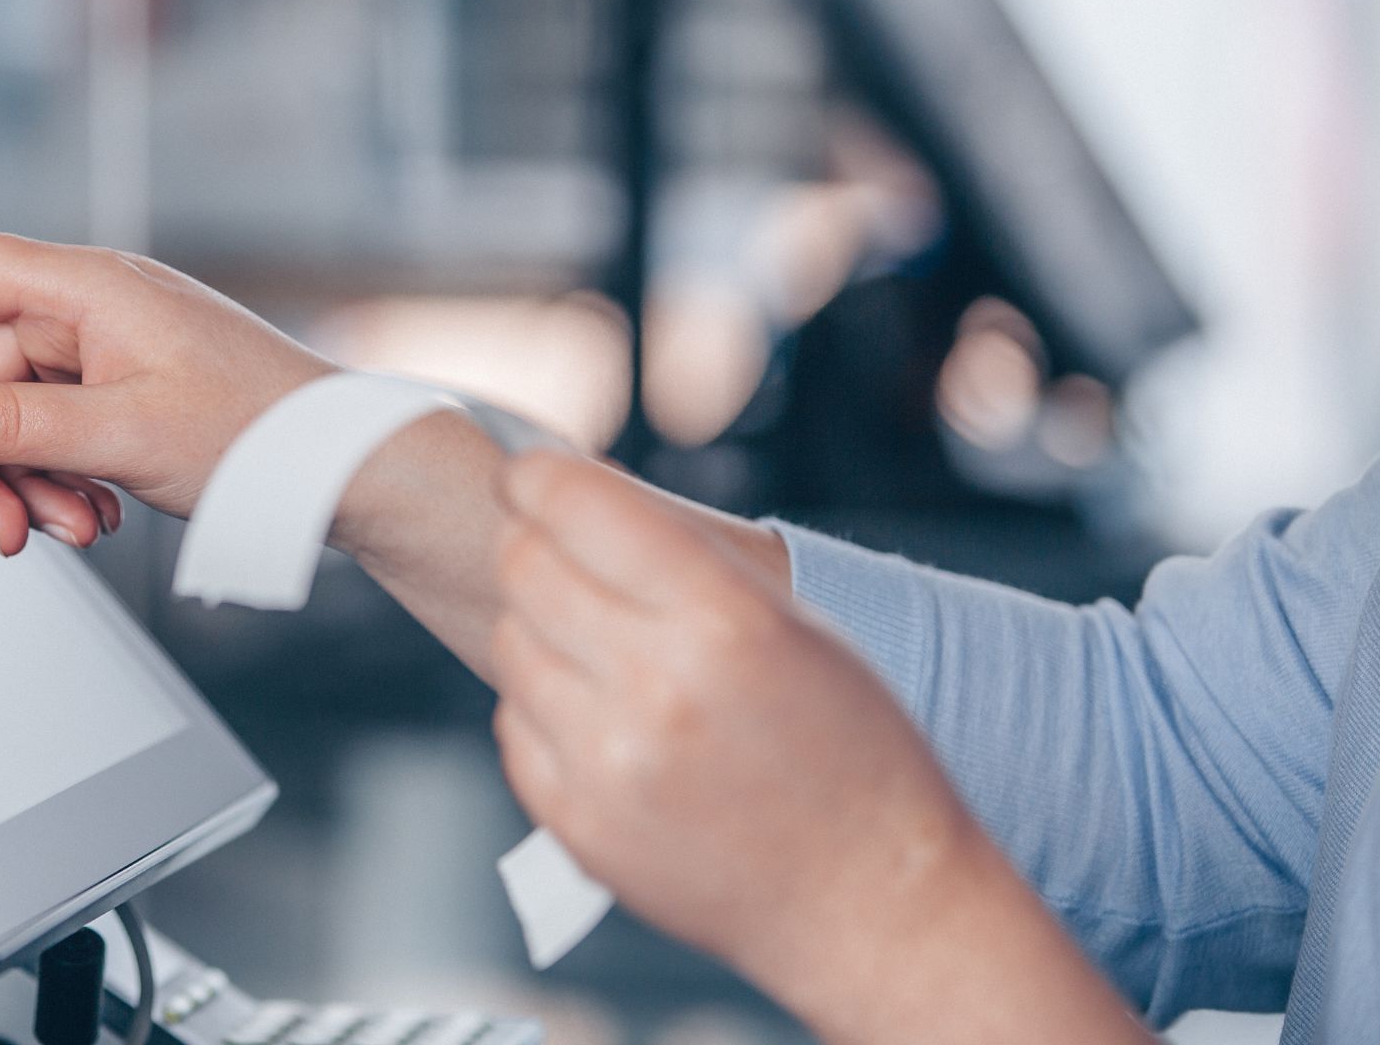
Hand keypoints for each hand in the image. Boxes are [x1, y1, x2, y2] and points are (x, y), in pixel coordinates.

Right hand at [0, 230, 330, 553]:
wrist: (341, 467)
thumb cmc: (263, 432)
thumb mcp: (122, 436)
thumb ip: (8, 427)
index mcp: (79, 287)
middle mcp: (78, 308)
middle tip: (14, 532)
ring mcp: (94, 352)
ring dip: (16, 483)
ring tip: (79, 530)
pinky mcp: (110, 393)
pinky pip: (39, 435)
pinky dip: (51, 484)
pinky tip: (100, 518)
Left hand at [487, 451, 1146, 1043]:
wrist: (870, 905)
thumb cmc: (851, 751)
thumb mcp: (797, 627)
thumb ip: (686, 560)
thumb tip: (578, 490)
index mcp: (723, 624)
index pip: (578, 508)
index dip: (538, 477)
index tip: (525, 474)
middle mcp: (655, 690)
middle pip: (524, 566)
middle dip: (530, 541)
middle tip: (551, 543)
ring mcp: (606, 764)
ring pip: (509, 640)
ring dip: (538, 625)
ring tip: (595, 641)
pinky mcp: (575, 822)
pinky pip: (513, 722)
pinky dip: (542, 704)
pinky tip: (600, 713)